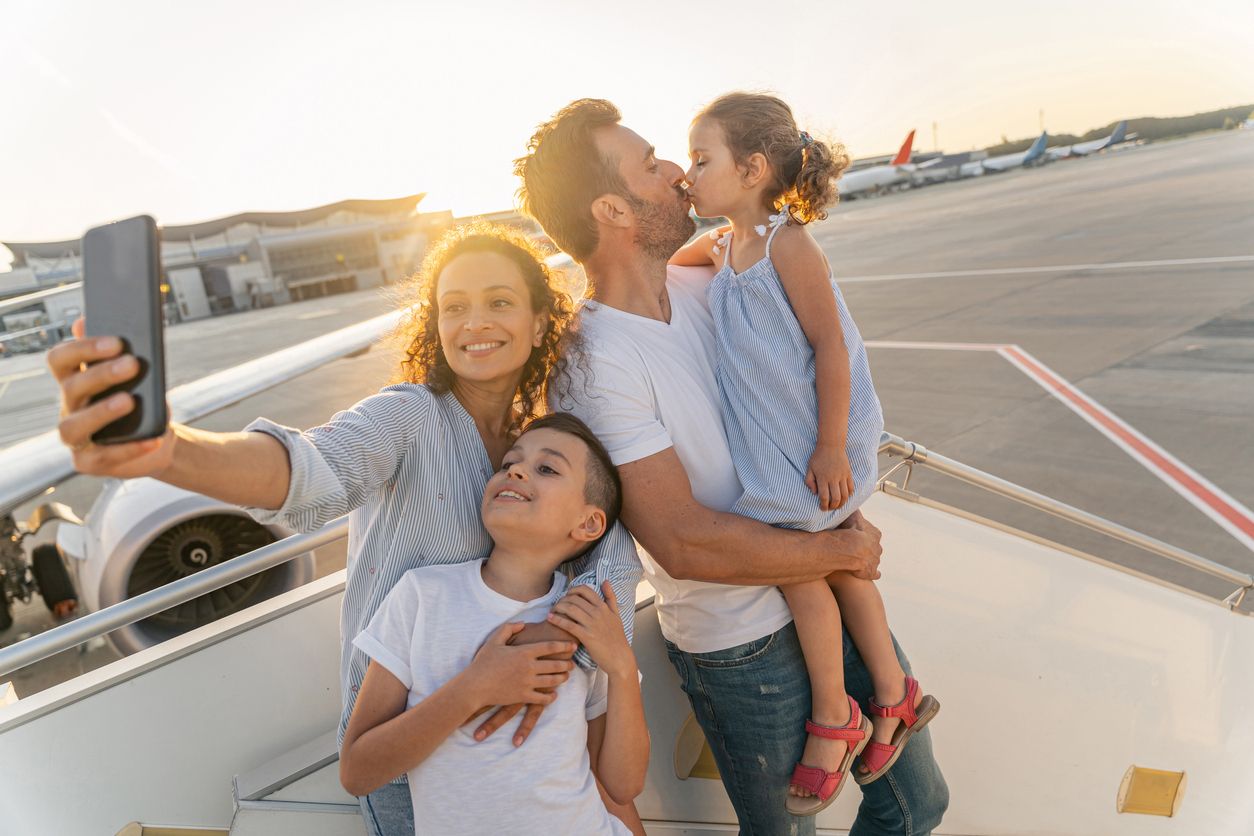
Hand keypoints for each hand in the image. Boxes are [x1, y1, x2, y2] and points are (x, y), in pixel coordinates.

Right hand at [48, 318, 175, 476]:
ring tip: (129, 401)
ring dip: (101, 412)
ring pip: (72, 426)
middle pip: (71, 388)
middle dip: (101, 374)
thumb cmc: (143, 400)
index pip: (60, 359)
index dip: (82, 348)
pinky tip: (154, 439)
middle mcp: (69, 407)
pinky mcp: (88, 462)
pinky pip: (103, 457)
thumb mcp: (138, 375)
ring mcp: (76, 437)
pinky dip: (130, 448)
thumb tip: (89, 321)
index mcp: (74, 380)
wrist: (159, 436)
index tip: (116, 342)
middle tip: (132, 363)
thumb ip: (119, 351)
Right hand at [464, 622, 575, 711]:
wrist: (474, 686)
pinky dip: (551, 697)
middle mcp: (528, 667)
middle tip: (572, 663)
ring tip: (566, 677)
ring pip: (552, 681)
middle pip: (556, 664)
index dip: (564, 646)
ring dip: (562, 679)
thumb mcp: (494, 640)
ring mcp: (527, 683)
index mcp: (523, 652)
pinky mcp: (523, 696)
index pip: (550, 647)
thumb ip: (509, 628)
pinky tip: (553, 695)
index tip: (573, 645)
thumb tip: (523, 623)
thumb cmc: (483, 662)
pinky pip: (543, 698)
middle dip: (567, 664)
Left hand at [547, 583, 634, 679]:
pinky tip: (550, 618)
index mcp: (603, 607)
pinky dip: (557, 620)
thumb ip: (611, 597)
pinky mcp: (586, 636)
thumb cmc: (617, 637)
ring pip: (570, 609)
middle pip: (575, 598)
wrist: (619, 657)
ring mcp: (592, 624)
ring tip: (552, 610)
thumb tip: (605, 581)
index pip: (585, 590)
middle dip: (562, 599)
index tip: (567, 595)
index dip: (572, 590)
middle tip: (557, 604)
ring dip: (558, 607)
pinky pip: (568, 624)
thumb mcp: (616, 614)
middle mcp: (598, 613)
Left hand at [805, 443, 854, 511]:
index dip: (823, 505)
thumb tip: (814, 493)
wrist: (831, 445)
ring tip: (837, 505)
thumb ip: (809, 481)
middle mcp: (833, 478)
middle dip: (832, 507)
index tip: (822, 508)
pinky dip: (849, 495)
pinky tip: (844, 497)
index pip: (824, 497)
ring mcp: (842, 476)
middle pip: (836, 499)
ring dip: (842, 503)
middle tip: (829, 508)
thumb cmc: (818, 457)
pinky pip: (851, 488)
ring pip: (845, 495)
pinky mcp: (848, 474)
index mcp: (822, 478)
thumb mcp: (809, 468)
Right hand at [829, 511, 881, 580]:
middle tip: (856, 548)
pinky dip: (873, 573)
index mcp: (875, 534)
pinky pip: (874, 573)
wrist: (851, 548)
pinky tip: (869, 573)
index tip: (857, 536)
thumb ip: (854, 511)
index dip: (864, 535)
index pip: (873, 534)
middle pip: (874, 548)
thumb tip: (852, 502)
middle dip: (867, 548)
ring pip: (874, 560)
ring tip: (856, 560)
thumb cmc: (850, 530)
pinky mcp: (871, 572)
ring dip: (868, 560)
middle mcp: (878, 548)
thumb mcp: (852, 516)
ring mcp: (875, 561)